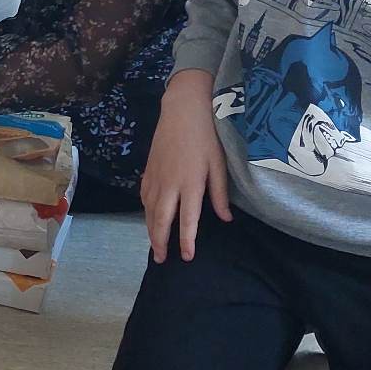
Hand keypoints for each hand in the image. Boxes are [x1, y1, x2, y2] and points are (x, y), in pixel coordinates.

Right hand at [140, 70, 229, 262]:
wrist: (183, 109)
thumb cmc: (207, 135)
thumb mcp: (220, 164)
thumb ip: (220, 194)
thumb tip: (225, 219)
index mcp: (190, 184)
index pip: (187, 220)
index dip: (186, 241)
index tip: (187, 257)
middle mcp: (169, 185)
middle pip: (160, 220)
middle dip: (160, 242)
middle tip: (161, 260)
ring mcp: (156, 177)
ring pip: (149, 211)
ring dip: (150, 230)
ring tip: (154, 245)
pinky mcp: (149, 170)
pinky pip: (145, 197)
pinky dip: (146, 212)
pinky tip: (150, 217)